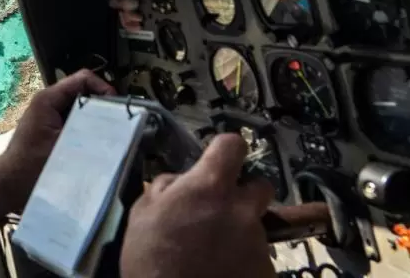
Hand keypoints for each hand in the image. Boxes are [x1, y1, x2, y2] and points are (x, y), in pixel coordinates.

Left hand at [0, 69, 114, 219]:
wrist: (6, 186)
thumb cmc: (30, 167)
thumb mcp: (64, 149)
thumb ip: (90, 134)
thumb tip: (120, 129)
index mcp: (48, 99)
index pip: (83, 79)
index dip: (104, 89)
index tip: (120, 108)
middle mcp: (47, 102)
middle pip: (83, 93)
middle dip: (103, 106)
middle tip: (121, 124)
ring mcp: (48, 115)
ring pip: (79, 108)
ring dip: (95, 119)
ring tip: (112, 135)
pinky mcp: (49, 128)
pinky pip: (73, 121)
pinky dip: (86, 129)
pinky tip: (96, 144)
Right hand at [120, 133, 275, 277]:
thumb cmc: (152, 260)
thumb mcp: (141, 215)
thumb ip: (165, 188)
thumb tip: (180, 180)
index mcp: (209, 187)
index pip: (232, 145)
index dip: (225, 149)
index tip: (216, 160)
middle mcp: (241, 209)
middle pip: (261, 185)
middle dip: (244, 193)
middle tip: (221, 210)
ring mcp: (258, 241)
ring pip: (255, 224)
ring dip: (239, 231)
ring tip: (214, 252)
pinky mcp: (267, 270)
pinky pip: (258, 256)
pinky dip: (243, 260)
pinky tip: (222, 271)